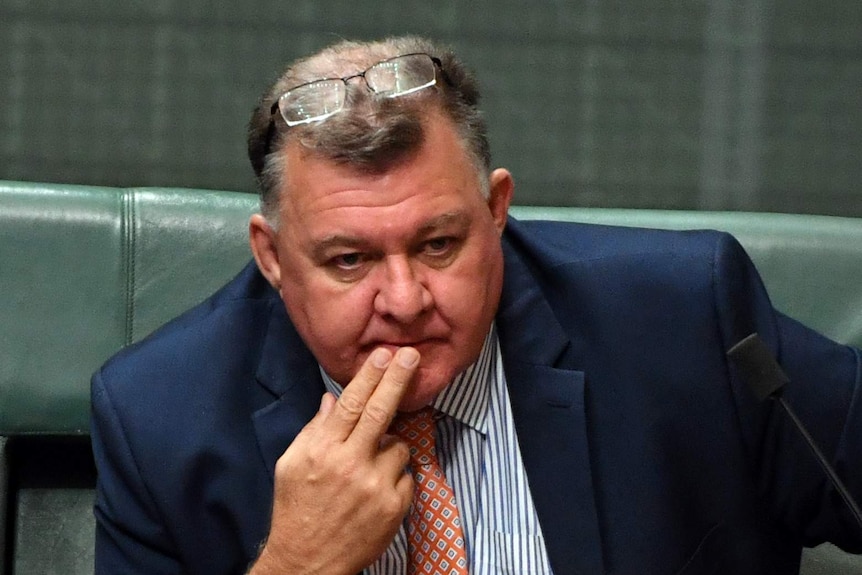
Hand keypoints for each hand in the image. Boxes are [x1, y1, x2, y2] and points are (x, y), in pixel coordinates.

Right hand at [249, 347, 418, 574]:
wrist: (308, 562)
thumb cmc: (295, 509)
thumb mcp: (291, 465)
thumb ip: (314, 429)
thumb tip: (332, 400)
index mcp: (323, 450)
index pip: (350, 403)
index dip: (370, 375)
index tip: (385, 353)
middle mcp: (351, 464)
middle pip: (381, 412)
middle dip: (398, 379)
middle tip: (412, 355)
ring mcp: (376, 486)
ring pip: (398, 446)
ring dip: (388, 448)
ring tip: (368, 468)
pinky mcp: (395, 506)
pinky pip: (405, 475)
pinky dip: (394, 476)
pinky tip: (375, 490)